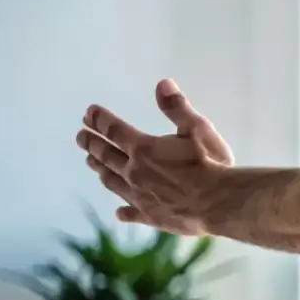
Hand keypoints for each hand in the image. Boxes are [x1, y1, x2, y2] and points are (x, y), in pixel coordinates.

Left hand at [76, 79, 234, 234]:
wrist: (219, 203)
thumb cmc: (211, 163)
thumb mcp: (198, 129)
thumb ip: (177, 107)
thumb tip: (162, 83)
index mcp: (144, 148)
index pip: (114, 130)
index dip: (100, 120)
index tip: (88, 113)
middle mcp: (134, 172)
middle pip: (106, 155)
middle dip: (92, 144)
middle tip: (80, 137)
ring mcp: (140, 196)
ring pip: (112, 181)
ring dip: (100, 170)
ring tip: (91, 163)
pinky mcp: (151, 216)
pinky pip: (132, 212)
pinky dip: (124, 211)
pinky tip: (119, 212)